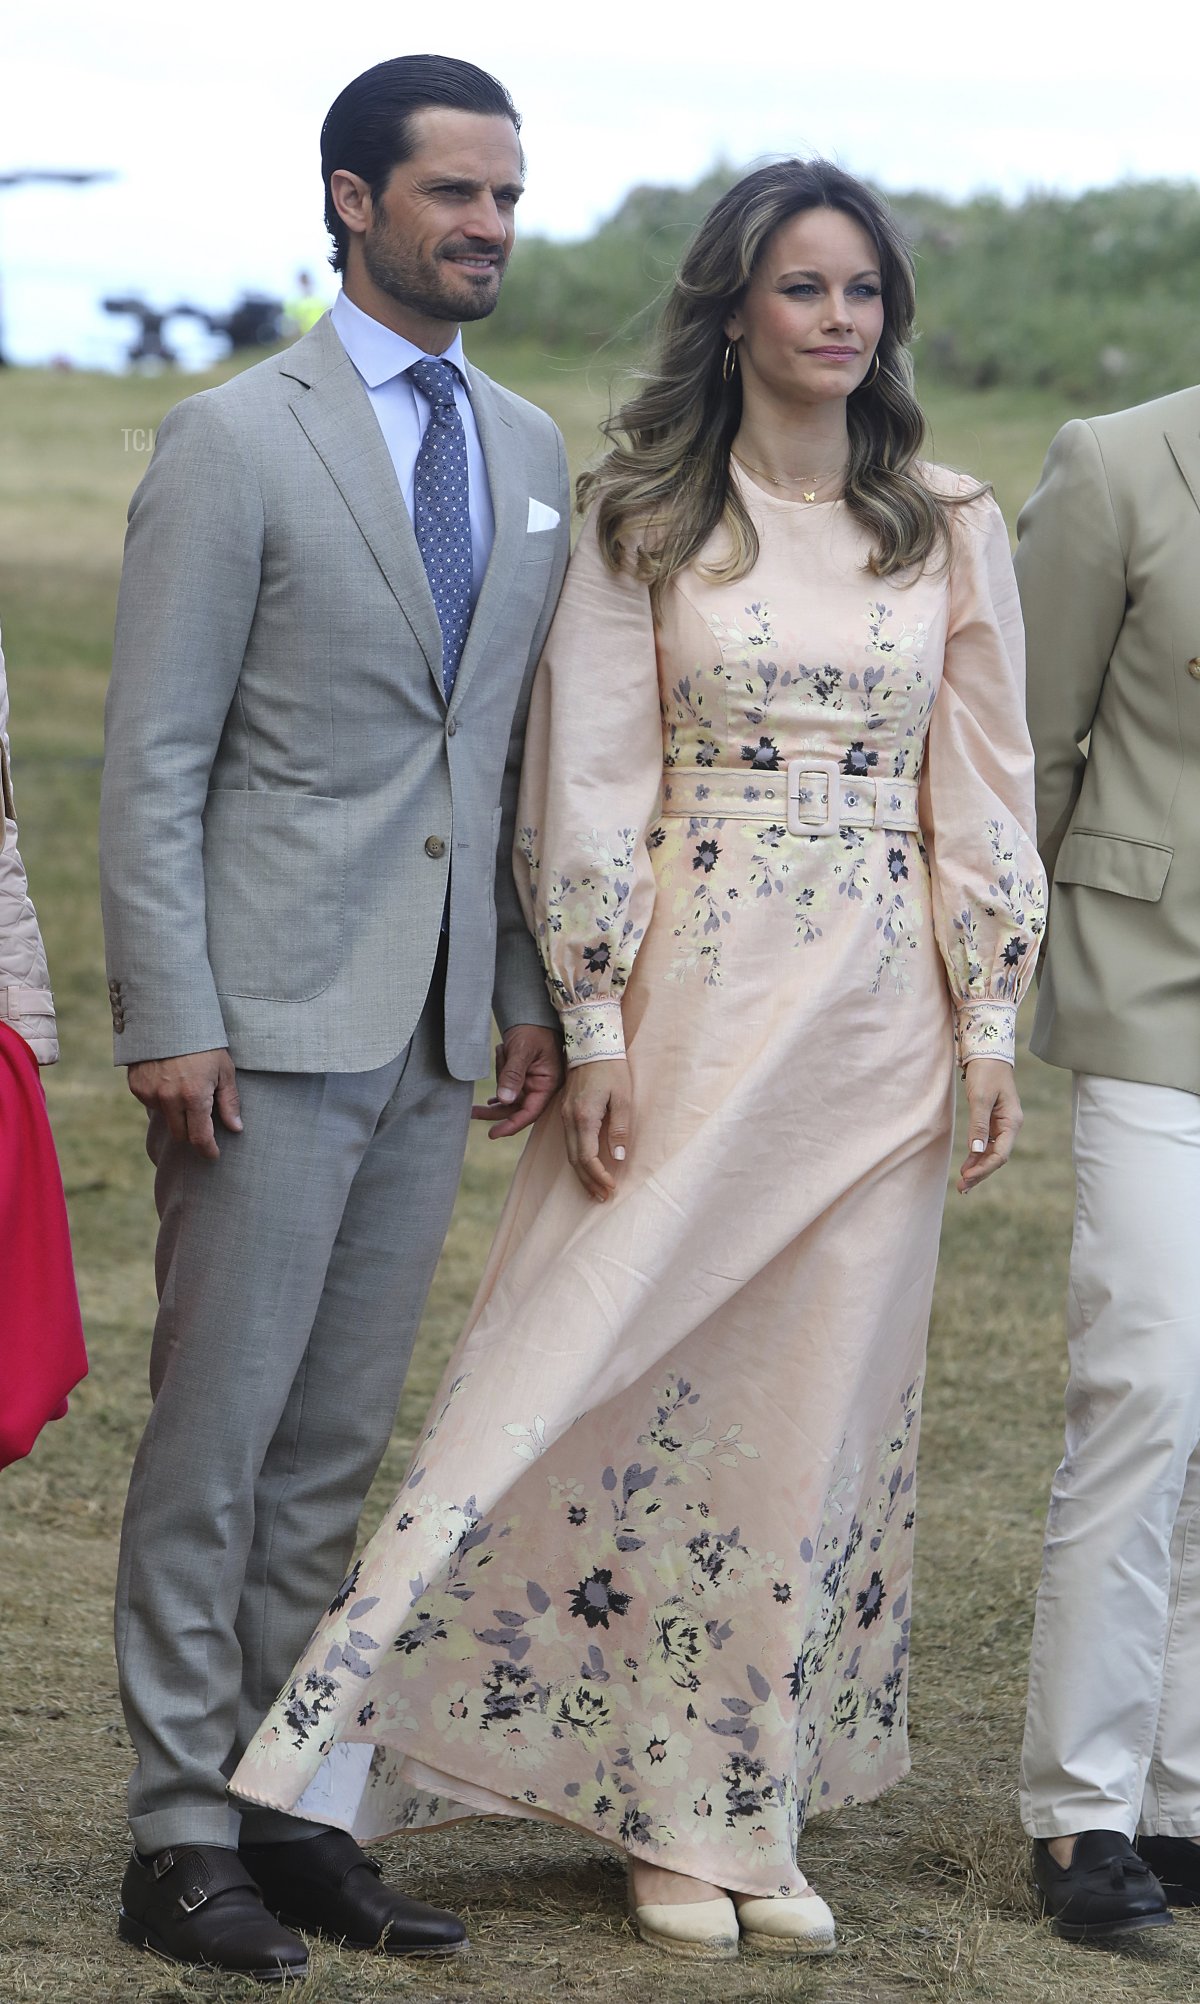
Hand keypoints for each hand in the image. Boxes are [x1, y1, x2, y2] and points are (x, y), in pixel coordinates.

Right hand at [127, 1048, 242, 1160]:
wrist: (168, 1015)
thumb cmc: (203, 1042)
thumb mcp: (224, 1069)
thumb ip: (229, 1101)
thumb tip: (236, 1128)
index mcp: (194, 1096)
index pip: (200, 1138)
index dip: (208, 1150)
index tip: (213, 1155)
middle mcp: (169, 1099)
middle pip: (181, 1134)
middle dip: (192, 1132)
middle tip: (203, 1119)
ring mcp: (149, 1093)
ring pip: (165, 1118)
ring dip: (176, 1112)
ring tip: (185, 1087)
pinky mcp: (136, 1086)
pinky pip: (151, 1103)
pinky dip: (161, 1098)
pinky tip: (169, 1079)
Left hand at [472, 1023, 563, 1138]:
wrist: (532, 1015)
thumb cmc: (533, 1031)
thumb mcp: (522, 1050)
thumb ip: (513, 1074)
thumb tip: (504, 1100)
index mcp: (548, 1084)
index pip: (530, 1112)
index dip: (512, 1125)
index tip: (493, 1133)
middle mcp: (541, 1087)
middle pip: (517, 1109)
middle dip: (496, 1111)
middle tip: (473, 1113)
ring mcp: (533, 1083)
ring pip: (510, 1099)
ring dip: (498, 1092)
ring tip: (491, 1076)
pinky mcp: (525, 1078)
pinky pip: (510, 1092)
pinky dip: (500, 1092)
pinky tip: (490, 1099)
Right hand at [560, 1057, 631, 1201]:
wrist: (591, 1044)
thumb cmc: (612, 1068)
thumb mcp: (623, 1098)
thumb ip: (620, 1128)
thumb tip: (617, 1157)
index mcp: (584, 1117)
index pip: (587, 1157)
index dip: (598, 1176)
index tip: (611, 1188)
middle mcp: (569, 1119)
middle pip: (575, 1161)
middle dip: (588, 1182)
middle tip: (602, 1198)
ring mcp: (564, 1115)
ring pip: (569, 1153)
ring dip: (582, 1173)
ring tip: (595, 1189)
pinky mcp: (565, 1112)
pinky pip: (568, 1142)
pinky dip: (578, 1160)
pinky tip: (587, 1166)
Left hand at [957, 1057, 1022, 1194]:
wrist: (988, 1053)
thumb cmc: (986, 1073)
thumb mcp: (980, 1097)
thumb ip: (979, 1125)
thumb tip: (977, 1151)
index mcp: (1012, 1122)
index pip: (1001, 1153)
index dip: (985, 1167)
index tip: (967, 1177)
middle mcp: (1010, 1126)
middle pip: (997, 1157)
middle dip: (980, 1173)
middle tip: (962, 1189)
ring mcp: (1001, 1124)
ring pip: (991, 1153)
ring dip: (977, 1168)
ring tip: (963, 1185)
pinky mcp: (992, 1121)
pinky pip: (985, 1143)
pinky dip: (976, 1156)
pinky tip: (967, 1167)